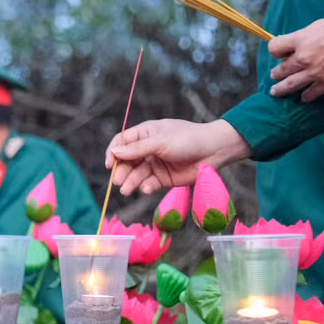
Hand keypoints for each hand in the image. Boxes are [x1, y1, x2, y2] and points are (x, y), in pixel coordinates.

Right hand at [106, 119, 248, 195]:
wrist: (213, 151)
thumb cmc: (187, 139)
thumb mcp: (160, 141)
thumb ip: (137, 149)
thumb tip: (114, 152)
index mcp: (146, 133)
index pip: (122, 142)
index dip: (113, 152)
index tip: (110, 164)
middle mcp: (148, 149)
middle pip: (127, 161)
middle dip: (121, 171)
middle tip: (118, 181)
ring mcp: (155, 164)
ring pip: (136, 174)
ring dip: (130, 182)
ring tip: (126, 190)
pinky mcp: (163, 178)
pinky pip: (149, 183)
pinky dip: (145, 187)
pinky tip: (146, 188)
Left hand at [268, 16, 323, 100]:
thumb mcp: (320, 25)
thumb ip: (304, 35)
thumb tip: (294, 42)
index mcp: (301, 40)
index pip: (275, 47)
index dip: (275, 50)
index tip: (278, 53)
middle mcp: (304, 57)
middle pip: (282, 69)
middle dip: (276, 73)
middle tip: (274, 75)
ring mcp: (314, 73)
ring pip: (291, 85)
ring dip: (281, 89)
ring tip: (276, 92)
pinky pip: (311, 94)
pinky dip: (306, 96)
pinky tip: (304, 98)